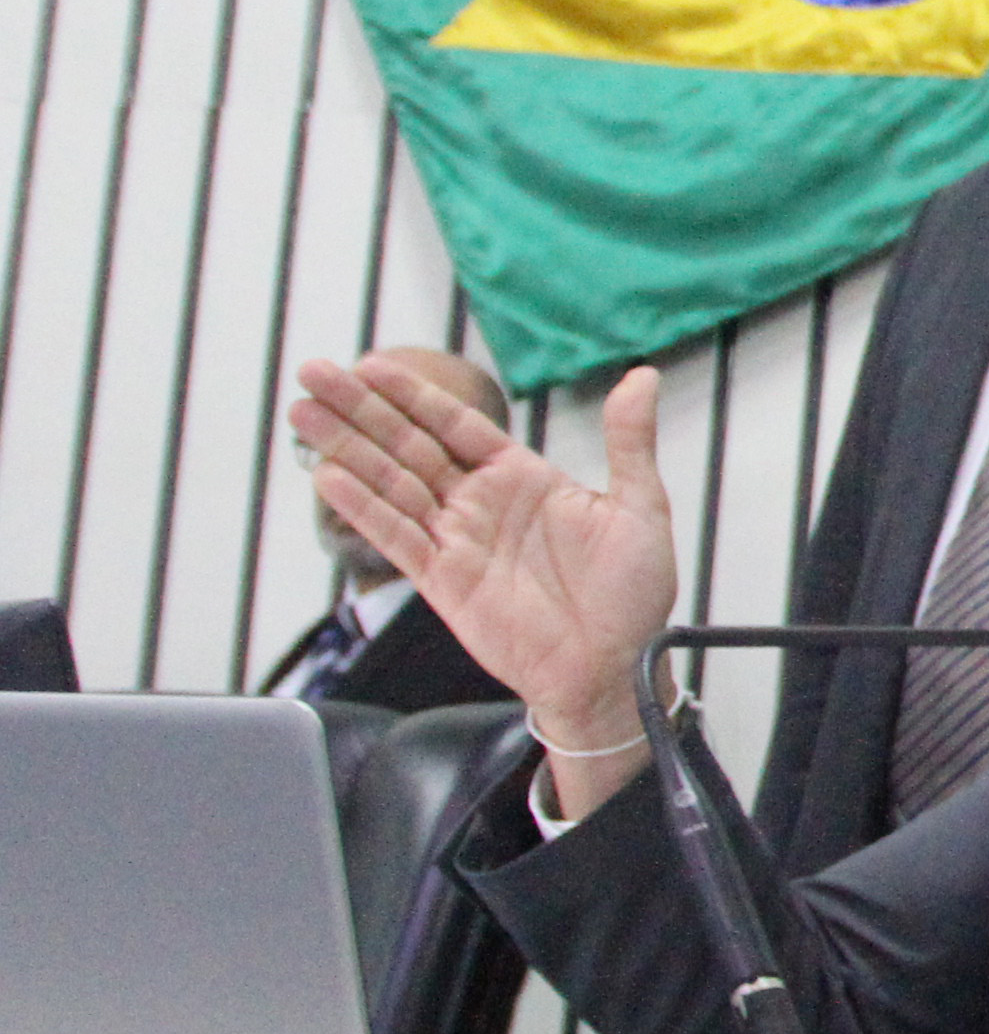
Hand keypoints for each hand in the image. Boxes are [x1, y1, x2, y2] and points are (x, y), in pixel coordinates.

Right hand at [286, 355, 681, 763]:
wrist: (614, 668)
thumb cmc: (633, 596)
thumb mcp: (640, 507)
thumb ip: (628, 441)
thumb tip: (642, 376)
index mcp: (523, 478)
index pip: (457, 424)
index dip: (414, 395)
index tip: (373, 365)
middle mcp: (482, 504)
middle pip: (409, 444)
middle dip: (361, 409)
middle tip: (314, 372)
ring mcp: (457, 540)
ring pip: (390, 483)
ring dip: (346, 448)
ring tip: (302, 412)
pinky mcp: (443, 580)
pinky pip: (396, 537)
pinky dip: (362, 507)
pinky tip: (327, 475)